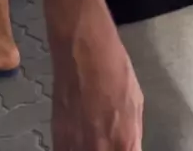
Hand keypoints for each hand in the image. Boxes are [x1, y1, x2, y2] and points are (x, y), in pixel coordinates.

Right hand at [51, 1, 143, 150]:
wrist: (82, 51)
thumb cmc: (114, 69)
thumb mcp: (136, 102)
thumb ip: (132, 133)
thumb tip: (129, 146)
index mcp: (125, 142)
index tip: (124, 147)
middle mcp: (99, 150)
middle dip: (108, 149)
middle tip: (108, 141)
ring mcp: (75, 147)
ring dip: (90, 148)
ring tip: (94, 136)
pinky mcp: (57, 138)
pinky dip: (74, 147)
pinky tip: (80, 136)